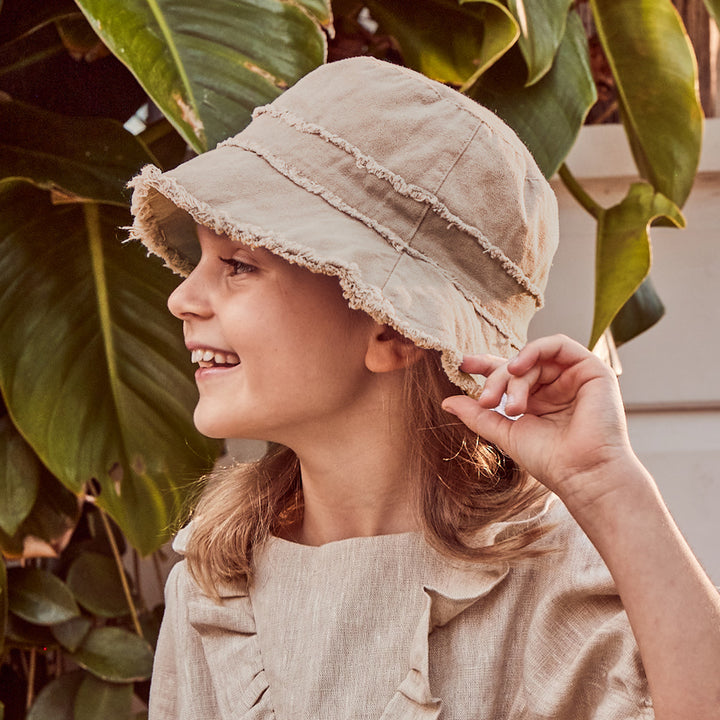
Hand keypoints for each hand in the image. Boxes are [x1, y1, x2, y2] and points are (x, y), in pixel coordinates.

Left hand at [442, 334, 635, 510]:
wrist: (582, 473)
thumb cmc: (549, 460)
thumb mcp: (505, 432)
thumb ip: (478, 415)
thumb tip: (446, 402)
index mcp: (538, 401)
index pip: (510, 375)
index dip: (486, 367)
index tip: (462, 366)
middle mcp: (556, 387)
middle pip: (518, 366)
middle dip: (497, 378)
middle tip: (486, 400)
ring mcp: (574, 377)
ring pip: (534, 358)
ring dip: (514, 374)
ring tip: (508, 402)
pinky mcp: (592, 370)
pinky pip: (558, 345)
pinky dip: (534, 350)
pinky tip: (518, 367)